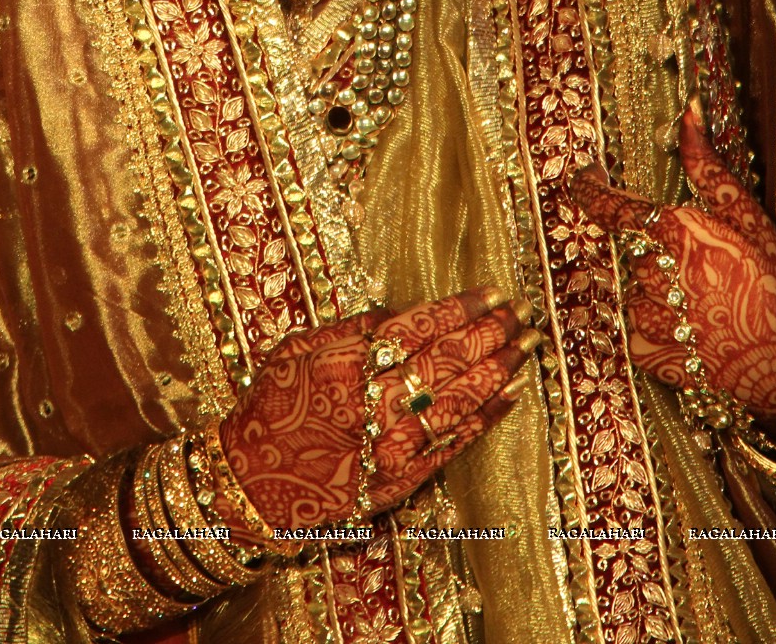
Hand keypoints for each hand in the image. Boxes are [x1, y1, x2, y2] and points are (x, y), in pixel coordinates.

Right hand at [217, 286, 542, 531]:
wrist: (249, 484)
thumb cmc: (268, 407)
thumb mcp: (294, 351)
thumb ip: (349, 330)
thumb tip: (397, 313)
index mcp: (346, 365)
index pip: (419, 328)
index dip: (460, 308)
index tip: (492, 292)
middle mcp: (374, 405)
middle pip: (448, 361)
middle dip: (491, 333)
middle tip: (521, 312)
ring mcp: (391, 447)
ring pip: (459, 402)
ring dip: (498, 371)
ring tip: (526, 347)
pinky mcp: (399, 481)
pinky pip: (452, 445)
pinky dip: (484, 418)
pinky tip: (507, 397)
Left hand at [570, 101, 775, 432]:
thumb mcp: (749, 219)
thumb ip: (708, 166)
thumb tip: (688, 111)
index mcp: (683, 235)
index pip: (613, 208)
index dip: (590, 192)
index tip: (584, 179)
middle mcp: (664, 275)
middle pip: (630, 250)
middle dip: (654, 253)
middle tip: (694, 267)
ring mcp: (658, 319)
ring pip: (631, 289)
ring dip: (655, 290)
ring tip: (701, 301)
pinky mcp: (655, 357)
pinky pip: (634, 328)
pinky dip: (655, 326)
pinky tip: (691, 328)